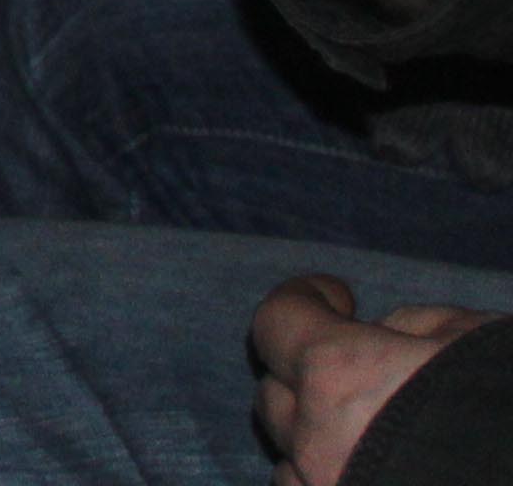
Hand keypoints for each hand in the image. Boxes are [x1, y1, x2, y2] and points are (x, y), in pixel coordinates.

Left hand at [252, 275, 488, 485]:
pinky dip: (326, 481)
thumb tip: (384, 333)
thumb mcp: (474, 337)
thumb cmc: (508, 405)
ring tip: (364, 429)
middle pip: (276, 392)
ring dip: (313, 436)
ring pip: (287, 457)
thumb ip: (414, 327)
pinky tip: (371, 471)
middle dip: (308, 370)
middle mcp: (316, 439)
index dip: (306, 299)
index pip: (277, 320)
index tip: (337, 297)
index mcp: (338, 374)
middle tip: (358, 366)